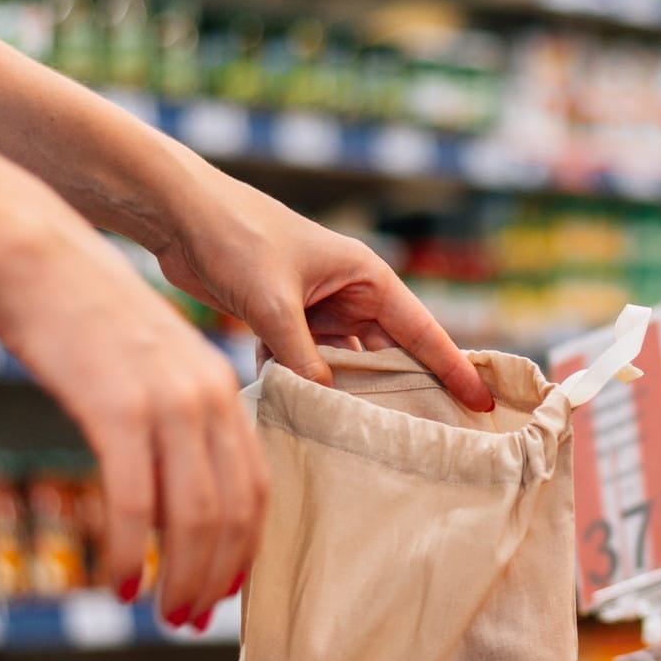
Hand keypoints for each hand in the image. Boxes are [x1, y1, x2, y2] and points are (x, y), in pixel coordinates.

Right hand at [0, 217, 263, 628]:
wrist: (36, 257)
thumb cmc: (83, 315)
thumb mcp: (150, 364)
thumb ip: (173, 418)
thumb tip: (171, 485)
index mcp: (220, 387)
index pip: (255, 486)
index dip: (245, 547)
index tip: (226, 588)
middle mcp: (206, 397)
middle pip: (230, 510)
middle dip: (215, 575)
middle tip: (189, 617)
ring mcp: (165, 403)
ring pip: (192, 515)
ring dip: (179, 576)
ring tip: (162, 612)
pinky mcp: (116, 410)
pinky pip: (134, 502)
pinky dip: (131, 552)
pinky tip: (119, 583)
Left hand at [152, 172, 492, 411]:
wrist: (178, 216)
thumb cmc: (237, 238)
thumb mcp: (274, 302)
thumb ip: (302, 357)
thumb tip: (325, 405)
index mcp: (365, 277)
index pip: (422, 330)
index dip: (454, 368)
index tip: (481, 404)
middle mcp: (348, 295)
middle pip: (390, 355)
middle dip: (406, 394)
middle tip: (432, 442)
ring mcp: (316, 312)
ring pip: (347, 367)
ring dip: (351, 397)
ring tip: (372, 444)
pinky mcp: (283, 324)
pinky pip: (307, 367)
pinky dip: (306, 390)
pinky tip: (308, 422)